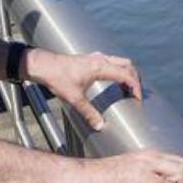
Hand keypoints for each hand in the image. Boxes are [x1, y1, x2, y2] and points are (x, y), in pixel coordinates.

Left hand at [24, 49, 141, 130]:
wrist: (44, 65)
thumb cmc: (58, 78)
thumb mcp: (74, 98)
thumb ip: (89, 112)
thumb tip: (100, 125)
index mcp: (100, 67)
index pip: (126, 75)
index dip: (135, 87)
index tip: (138, 99)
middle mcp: (101, 59)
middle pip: (128, 65)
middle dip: (135, 79)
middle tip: (135, 94)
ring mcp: (96, 57)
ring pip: (120, 61)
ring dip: (127, 73)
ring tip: (127, 89)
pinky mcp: (91, 59)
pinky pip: (112, 62)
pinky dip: (118, 70)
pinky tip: (113, 82)